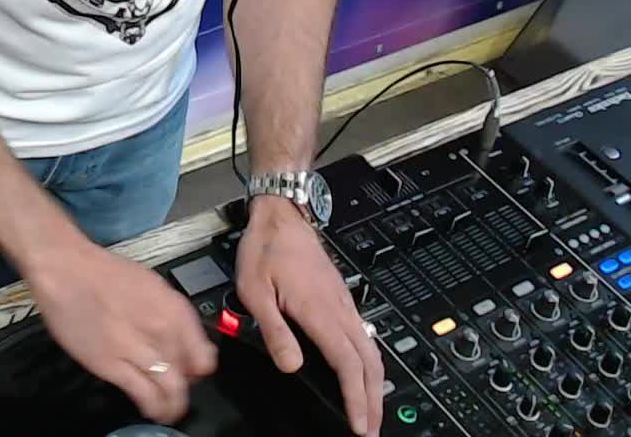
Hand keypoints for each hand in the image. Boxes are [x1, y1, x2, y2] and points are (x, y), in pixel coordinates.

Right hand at [29, 241, 218, 422]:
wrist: (66, 270)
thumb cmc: (103, 273)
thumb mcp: (151, 285)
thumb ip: (170, 313)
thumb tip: (181, 338)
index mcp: (174, 309)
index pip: (204, 356)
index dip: (200, 369)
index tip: (193, 373)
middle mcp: (161, 329)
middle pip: (188, 375)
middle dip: (185, 387)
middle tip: (177, 390)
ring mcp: (137, 349)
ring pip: (170, 390)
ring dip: (173, 405)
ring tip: (169, 410)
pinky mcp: (112, 365)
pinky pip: (143, 394)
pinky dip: (152, 406)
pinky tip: (151, 409)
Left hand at [234, 196, 383, 435]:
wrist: (281, 215)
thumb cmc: (266, 249)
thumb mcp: (256, 292)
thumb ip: (274, 331)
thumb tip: (290, 366)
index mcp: (320, 311)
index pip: (348, 364)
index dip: (356, 398)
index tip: (360, 423)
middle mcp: (340, 309)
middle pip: (369, 363)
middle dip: (373, 399)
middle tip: (371, 428)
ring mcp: (344, 303)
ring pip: (371, 350)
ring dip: (374, 383)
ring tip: (370, 408)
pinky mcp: (341, 299)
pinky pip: (363, 336)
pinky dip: (368, 362)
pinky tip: (362, 372)